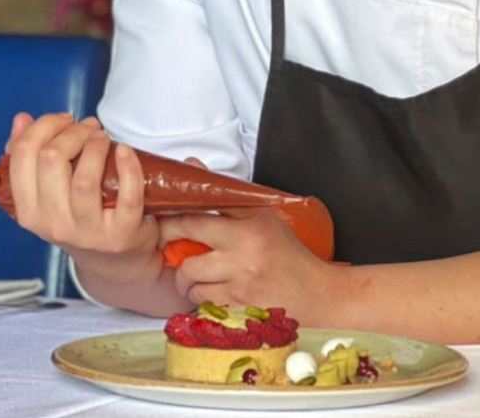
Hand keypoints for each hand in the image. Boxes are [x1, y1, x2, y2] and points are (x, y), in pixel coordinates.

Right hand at [5, 112, 160, 285]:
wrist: (114, 263)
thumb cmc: (77, 217)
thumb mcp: (47, 194)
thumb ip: (29, 157)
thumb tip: (21, 119)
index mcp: (28, 211)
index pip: (23, 156)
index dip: (44, 127)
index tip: (64, 120)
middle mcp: (53, 225)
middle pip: (51, 159)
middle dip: (73, 132)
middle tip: (88, 128)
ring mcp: (87, 232)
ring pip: (84, 177)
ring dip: (96, 145)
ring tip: (103, 138)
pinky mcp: (121, 234)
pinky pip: (127, 195)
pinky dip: (128, 166)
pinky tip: (125, 151)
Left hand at [158, 209, 340, 317]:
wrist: (317, 293)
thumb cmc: (288, 252)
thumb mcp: (262, 215)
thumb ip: (225, 195)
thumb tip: (192, 167)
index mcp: (248, 228)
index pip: (194, 221)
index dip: (170, 224)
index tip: (162, 225)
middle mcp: (242, 258)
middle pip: (187, 260)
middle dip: (176, 259)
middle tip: (175, 253)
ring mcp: (240, 287)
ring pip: (193, 286)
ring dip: (190, 283)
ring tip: (200, 276)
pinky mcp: (240, 311)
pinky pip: (205, 304)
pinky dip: (204, 299)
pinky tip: (215, 292)